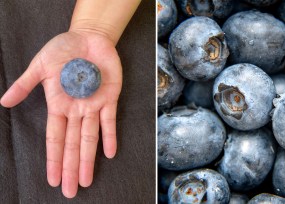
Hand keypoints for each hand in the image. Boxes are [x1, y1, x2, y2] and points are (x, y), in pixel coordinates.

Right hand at [0, 31, 121, 197]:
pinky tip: (108, 154)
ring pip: (90, 137)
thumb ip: (25, 85)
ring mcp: (93, 105)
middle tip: (69, 191)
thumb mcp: (40, 66)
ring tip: (85, 180)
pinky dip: (110, 136)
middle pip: (72, 144)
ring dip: (87, 159)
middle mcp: (76, 110)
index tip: (52, 179)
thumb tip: (3, 103)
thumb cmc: (63, 49)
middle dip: (70, 167)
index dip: (54, 159)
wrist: (88, 37)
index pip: (55, 138)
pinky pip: (110, 120)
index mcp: (58, 105)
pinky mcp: (110, 97)